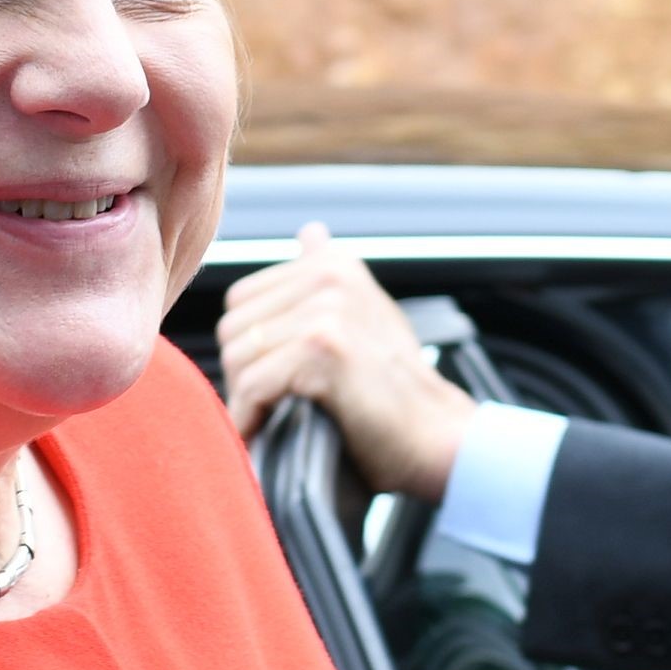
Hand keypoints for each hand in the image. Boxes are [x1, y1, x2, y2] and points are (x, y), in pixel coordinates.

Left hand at [213, 233, 471, 503]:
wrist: (436, 436)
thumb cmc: (397, 387)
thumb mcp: (365, 314)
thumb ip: (329, 277)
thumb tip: (310, 233)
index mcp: (333, 264)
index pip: (242, 300)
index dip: (251, 348)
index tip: (273, 380)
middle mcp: (329, 276)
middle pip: (234, 328)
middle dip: (244, 374)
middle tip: (271, 407)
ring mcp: (327, 310)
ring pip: (239, 358)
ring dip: (247, 401)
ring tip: (272, 420)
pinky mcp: (323, 348)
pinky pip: (254, 385)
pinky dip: (253, 418)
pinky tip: (268, 434)